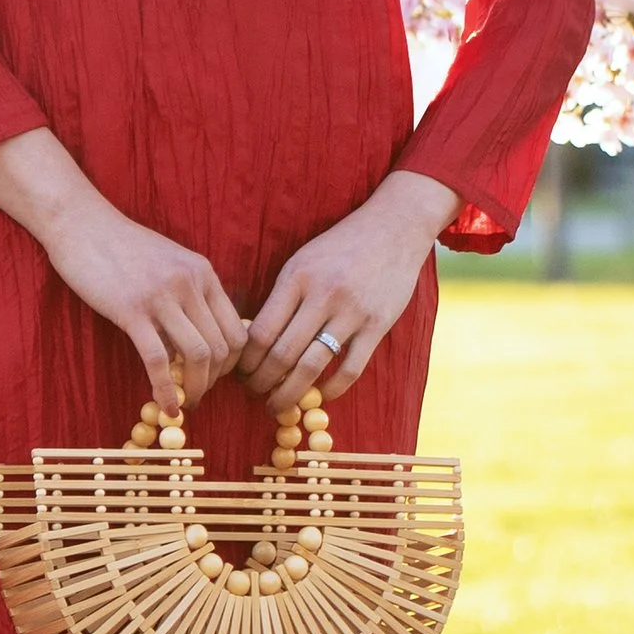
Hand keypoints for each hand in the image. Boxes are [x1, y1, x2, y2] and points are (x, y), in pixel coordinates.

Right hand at [0, 128, 245, 405]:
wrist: (81, 225)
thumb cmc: (121, 246)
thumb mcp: (169, 262)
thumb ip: (188, 293)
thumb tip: (199, 337)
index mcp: (203, 272)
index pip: (237, 330)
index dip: (231, 363)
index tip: (214, 377)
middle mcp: (190, 283)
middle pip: (222, 347)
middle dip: (214, 381)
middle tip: (197, 395)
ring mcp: (161, 296)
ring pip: (197, 355)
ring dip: (196, 389)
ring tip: (185, 403)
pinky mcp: (131, 310)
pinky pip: (158, 360)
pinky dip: (166, 389)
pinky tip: (165, 405)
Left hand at [237, 170, 454, 408]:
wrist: (393, 228)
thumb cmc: (339, 247)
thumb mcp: (301, 262)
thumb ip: (281, 298)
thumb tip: (251, 341)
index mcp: (297, 278)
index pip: (260, 331)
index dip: (246, 361)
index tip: (240, 373)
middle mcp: (322, 295)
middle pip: (282, 354)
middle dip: (262, 382)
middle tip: (254, 393)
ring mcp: (352, 312)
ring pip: (312, 366)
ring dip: (290, 393)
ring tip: (278, 404)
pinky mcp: (378, 324)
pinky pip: (350, 368)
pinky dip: (331, 390)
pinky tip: (320, 396)